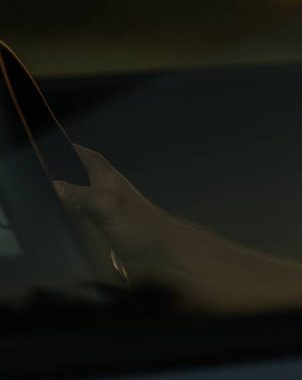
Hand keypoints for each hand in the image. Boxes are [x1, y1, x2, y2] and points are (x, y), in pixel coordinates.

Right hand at [54, 145, 182, 285]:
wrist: (161, 255)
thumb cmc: (140, 224)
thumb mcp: (108, 205)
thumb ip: (81, 194)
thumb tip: (52, 184)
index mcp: (107, 179)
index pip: (89, 158)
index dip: (73, 151)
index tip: (50, 148)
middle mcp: (103, 194)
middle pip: (77, 179)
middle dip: (59, 178)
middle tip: (36, 182)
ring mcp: (100, 215)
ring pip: (75, 203)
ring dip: (60, 204)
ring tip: (42, 206)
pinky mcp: (99, 235)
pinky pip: (77, 224)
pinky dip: (65, 224)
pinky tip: (52, 229)